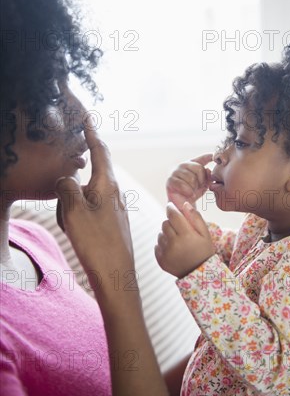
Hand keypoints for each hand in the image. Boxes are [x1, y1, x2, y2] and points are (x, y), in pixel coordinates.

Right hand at [55, 119, 133, 300]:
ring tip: (74, 231)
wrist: (117, 276)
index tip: (87, 119)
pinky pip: (89, 212)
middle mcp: (114, 192)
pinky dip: (79, 220)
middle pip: (86, 179)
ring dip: (73, 210)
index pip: (100, 151)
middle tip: (67, 217)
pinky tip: (81, 236)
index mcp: (108, 184)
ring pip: (85, 199)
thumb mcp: (74, 212)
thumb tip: (67, 179)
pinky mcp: (112, 221)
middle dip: (70, 193)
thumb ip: (67, 187)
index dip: (91, 134)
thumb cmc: (97, 243)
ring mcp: (114, 208)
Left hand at [155, 201, 215, 277]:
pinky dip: (163, 245)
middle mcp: (174, 244)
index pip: (173, 215)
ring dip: (167, 234)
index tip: (171, 206)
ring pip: (160, 234)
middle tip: (179, 229)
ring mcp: (166, 253)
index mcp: (186, 235)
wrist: (200, 274)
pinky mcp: (161, 260)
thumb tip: (185, 204)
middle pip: (165, 224)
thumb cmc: (204, 251)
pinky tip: (173, 249)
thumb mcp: (205, 234)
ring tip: (177, 241)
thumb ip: (195, 218)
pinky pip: (157, 245)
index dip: (171, 208)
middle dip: (171, 223)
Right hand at [166, 154, 212, 210]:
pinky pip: (183, 184)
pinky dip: (188, 191)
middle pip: (199, 168)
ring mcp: (175, 171)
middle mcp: (183, 165)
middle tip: (197, 188)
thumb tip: (208, 170)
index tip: (215, 156)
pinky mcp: (170, 180)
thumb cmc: (194, 193)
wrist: (183, 205)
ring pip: (191, 178)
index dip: (209, 156)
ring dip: (194, 188)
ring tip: (192, 191)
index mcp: (192, 164)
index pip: (202, 158)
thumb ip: (208, 176)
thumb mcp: (204, 184)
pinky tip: (189, 194)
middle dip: (201, 181)